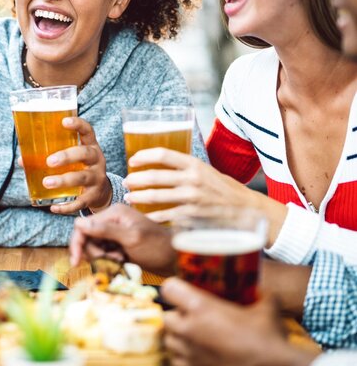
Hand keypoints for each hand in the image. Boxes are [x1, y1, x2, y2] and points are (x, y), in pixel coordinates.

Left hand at [41, 117, 111, 214]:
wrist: (101, 192)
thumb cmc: (80, 169)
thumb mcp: (72, 159)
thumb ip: (50, 156)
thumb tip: (22, 160)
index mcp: (90, 146)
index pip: (88, 131)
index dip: (78, 125)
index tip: (64, 121)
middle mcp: (97, 160)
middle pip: (85, 154)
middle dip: (67, 156)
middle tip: (49, 161)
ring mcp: (97, 178)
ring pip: (82, 178)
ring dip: (64, 180)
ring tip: (46, 182)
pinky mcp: (93, 196)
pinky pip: (80, 201)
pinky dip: (66, 206)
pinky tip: (53, 206)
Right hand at [69, 204, 174, 275]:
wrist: (177, 259)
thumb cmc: (157, 247)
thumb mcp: (131, 238)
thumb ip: (105, 230)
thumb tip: (79, 223)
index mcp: (114, 213)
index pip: (83, 226)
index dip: (77, 243)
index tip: (76, 262)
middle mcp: (112, 220)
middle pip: (87, 237)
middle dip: (93, 252)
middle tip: (111, 260)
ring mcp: (116, 232)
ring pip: (94, 247)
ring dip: (102, 257)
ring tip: (119, 261)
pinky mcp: (119, 244)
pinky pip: (103, 253)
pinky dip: (108, 260)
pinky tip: (121, 262)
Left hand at [122, 148, 286, 242]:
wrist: (246, 211)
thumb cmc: (223, 189)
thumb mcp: (205, 171)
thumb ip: (184, 168)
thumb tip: (156, 164)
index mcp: (195, 164)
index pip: (162, 154)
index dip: (143, 156)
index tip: (132, 161)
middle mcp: (192, 180)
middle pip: (153, 176)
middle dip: (134, 180)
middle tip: (126, 182)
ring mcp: (191, 199)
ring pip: (154, 197)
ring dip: (137, 197)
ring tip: (129, 198)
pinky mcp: (191, 217)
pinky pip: (163, 216)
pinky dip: (150, 216)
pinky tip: (143, 215)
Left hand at [161, 278, 318, 365]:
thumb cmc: (269, 339)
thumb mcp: (267, 308)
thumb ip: (259, 295)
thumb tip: (261, 289)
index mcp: (200, 308)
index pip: (168, 289)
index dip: (174, 288)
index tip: (182, 290)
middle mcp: (189, 329)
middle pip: (166, 317)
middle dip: (177, 316)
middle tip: (192, 317)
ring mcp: (189, 353)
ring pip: (169, 341)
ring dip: (179, 338)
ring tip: (195, 338)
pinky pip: (177, 362)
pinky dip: (184, 358)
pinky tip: (200, 356)